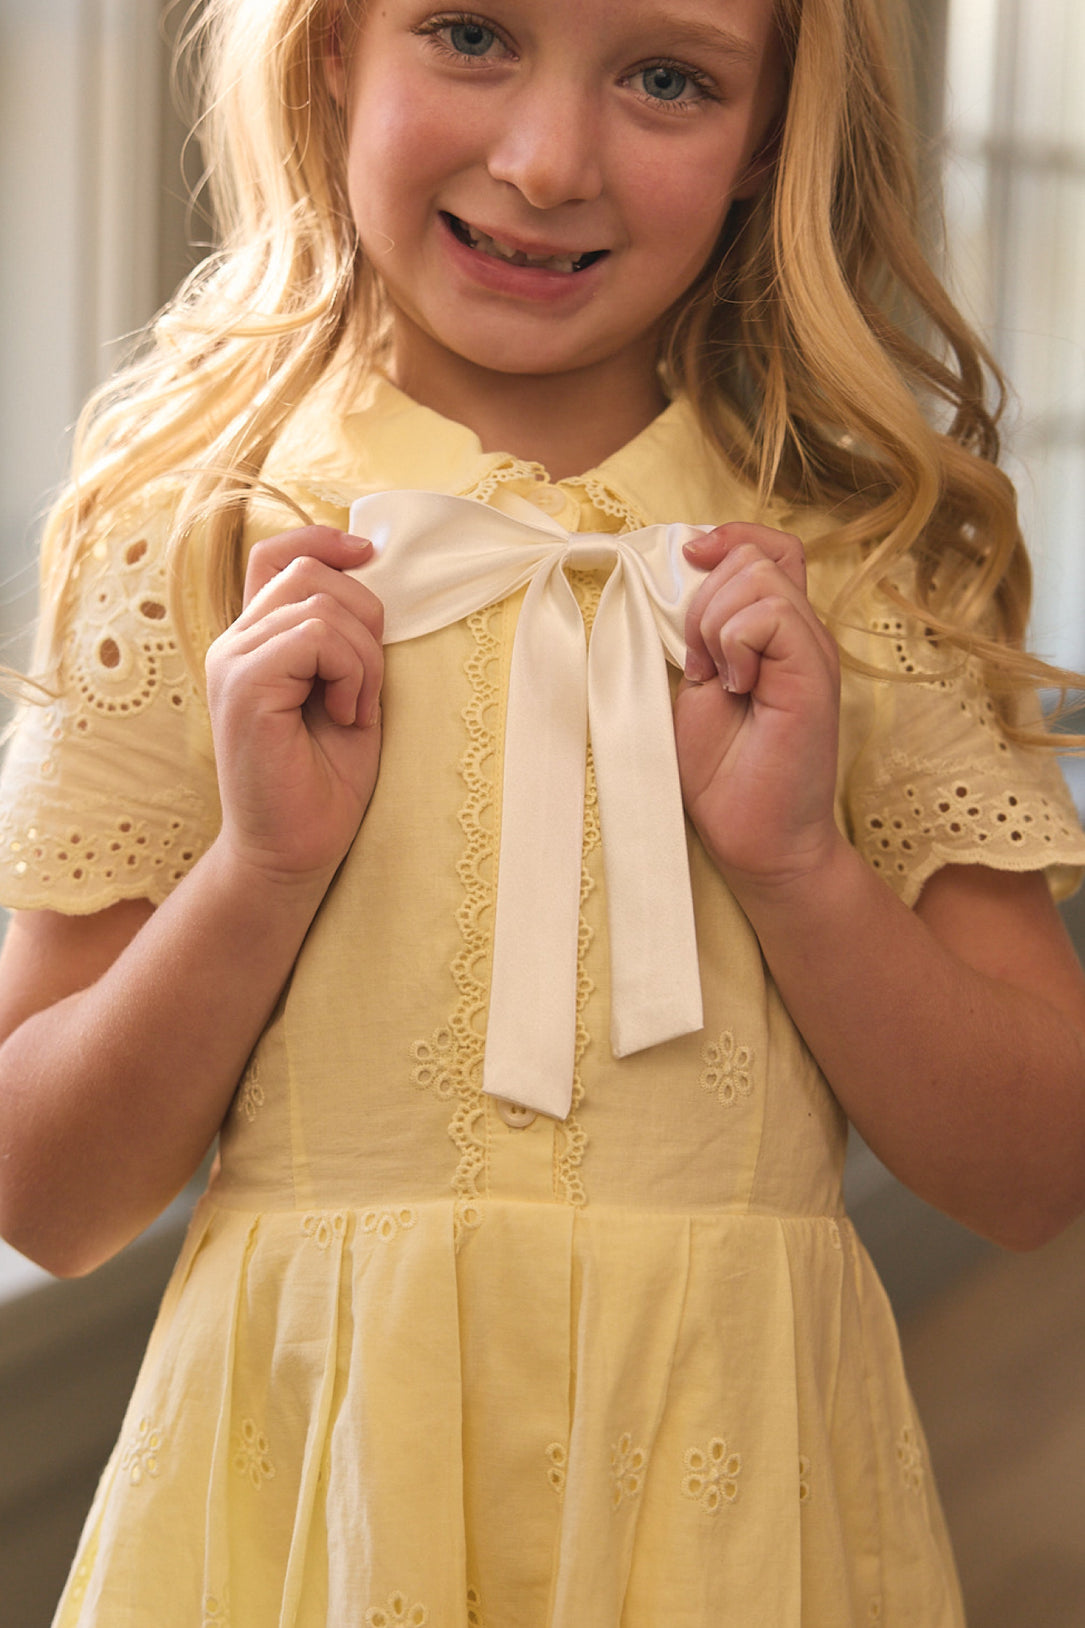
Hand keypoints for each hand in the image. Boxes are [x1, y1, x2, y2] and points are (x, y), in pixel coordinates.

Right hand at [205, 527, 384, 887]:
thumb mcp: (348, 692)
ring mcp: (232, 661)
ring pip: (321, 602)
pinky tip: (345, 716)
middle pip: (310, 571)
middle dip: (365, 618)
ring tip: (354, 710)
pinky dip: (351, 673)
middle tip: (366, 688)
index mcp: (255, 640)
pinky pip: (318, 635)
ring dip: (363, 657)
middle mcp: (233, 642)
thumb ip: (346, 638)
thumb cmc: (324, 782)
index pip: (275, 553)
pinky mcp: (243, 684)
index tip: (370, 553)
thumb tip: (372, 576)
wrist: (293, 852)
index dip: (323, 538)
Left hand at [674, 523, 842, 894]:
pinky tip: (737, 688)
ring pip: (758, 578)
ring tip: (720, 680)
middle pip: (754, 556)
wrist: (755, 838)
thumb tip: (681, 580)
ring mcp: (812, 651)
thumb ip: (697, 633)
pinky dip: (735, 644)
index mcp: (775, 633)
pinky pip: (770, 614)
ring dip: (716, 624)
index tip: (687, 562)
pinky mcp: (815, 675)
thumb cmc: (722, 773)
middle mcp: (801, 634)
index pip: (769, 547)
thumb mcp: (694, 685)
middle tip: (701, 664)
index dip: (729, 539)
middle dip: (705, 598)